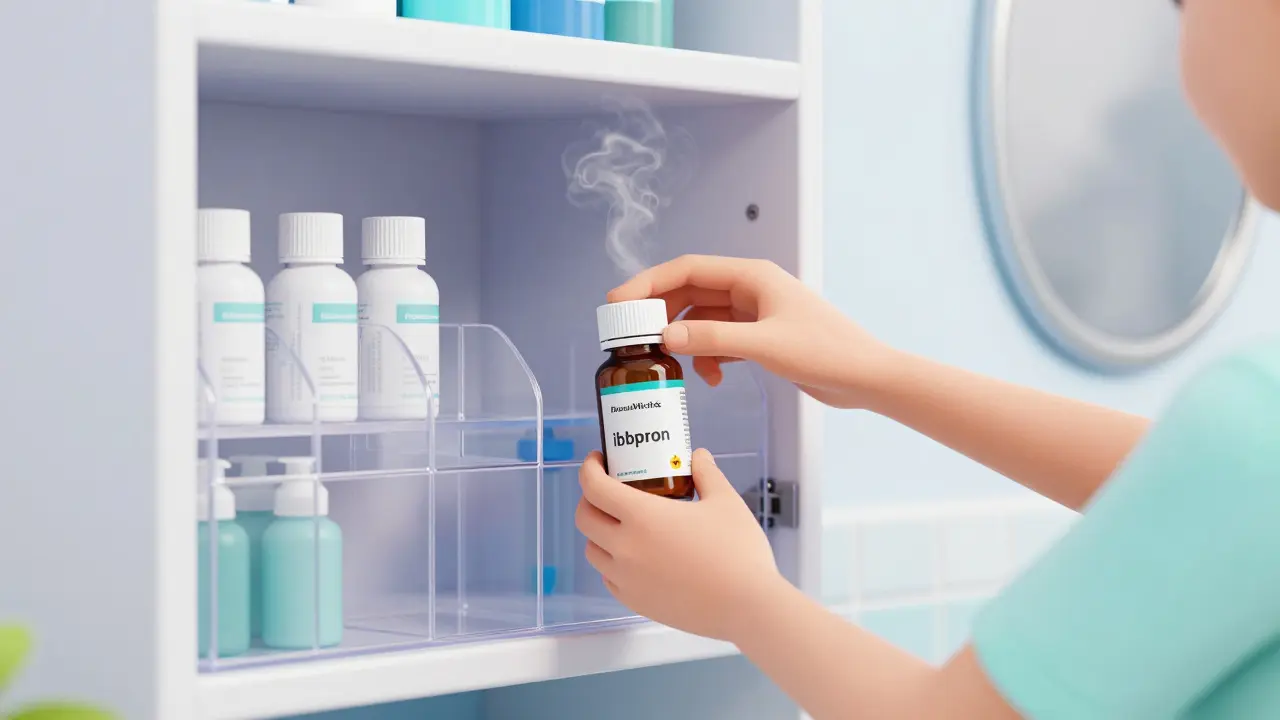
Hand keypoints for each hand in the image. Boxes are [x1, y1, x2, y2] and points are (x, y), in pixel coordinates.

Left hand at [575, 449, 783, 641]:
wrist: (747, 607)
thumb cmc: (737, 551)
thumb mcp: (725, 502)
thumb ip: (706, 474)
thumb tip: (698, 457)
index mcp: (642, 517)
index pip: (594, 487)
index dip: (589, 468)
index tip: (598, 460)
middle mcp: (625, 548)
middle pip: (584, 518)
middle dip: (590, 498)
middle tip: (610, 490)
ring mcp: (627, 579)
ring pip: (593, 550)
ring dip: (599, 532)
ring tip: (623, 525)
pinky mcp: (635, 602)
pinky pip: (609, 577)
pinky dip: (612, 562)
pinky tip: (636, 556)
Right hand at [608, 254, 890, 408]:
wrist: (866, 377)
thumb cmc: (827, 352)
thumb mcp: (764, 346)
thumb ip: (713, 339)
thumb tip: (666, 336)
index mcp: (751, 276)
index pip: (686, 270)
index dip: (648, 283)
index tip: (619, 302)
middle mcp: (750, 288)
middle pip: (688, 291)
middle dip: (659, 313)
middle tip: (630, 337)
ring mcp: (755, 312)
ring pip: (701, 318)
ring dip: (684, 339)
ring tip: (670, 362)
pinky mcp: (760, 336)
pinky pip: (718, 339)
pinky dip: (707, 356)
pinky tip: (709, 377)